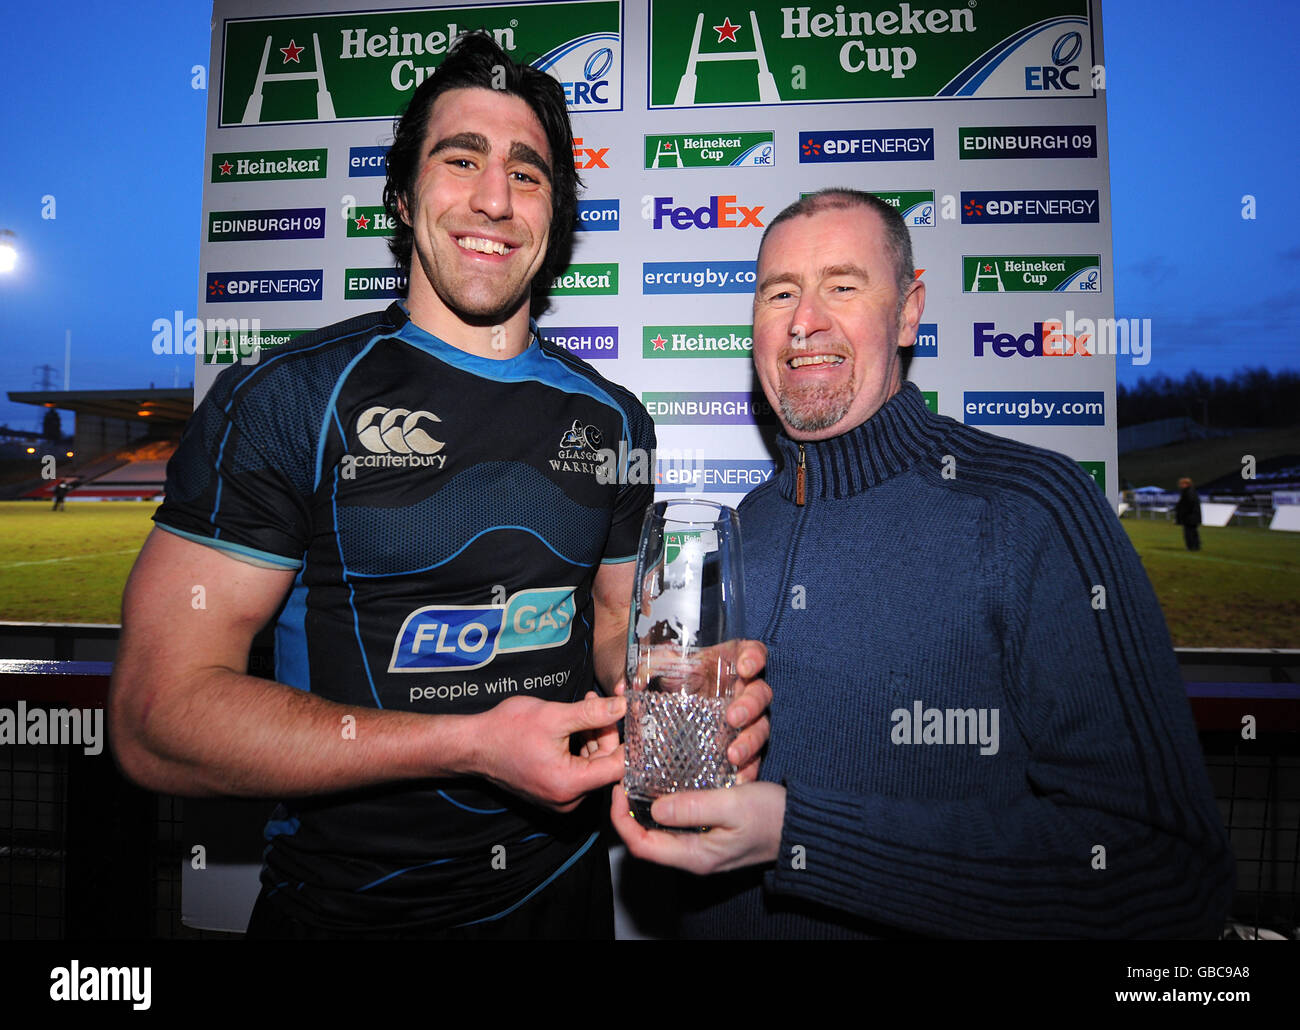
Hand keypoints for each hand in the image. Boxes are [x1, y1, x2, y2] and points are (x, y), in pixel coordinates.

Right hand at [472, 693, 625, 811]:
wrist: (473, 745)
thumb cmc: (507, 731)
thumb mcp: (554, 716)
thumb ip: (592, 713)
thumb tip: (622, 706)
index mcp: (570, 785)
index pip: (617, 767)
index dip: (630, 742)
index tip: (638, 720)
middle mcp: (568, 798)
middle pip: (604, 764)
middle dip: (607, 731)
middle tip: (607, 702)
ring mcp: (560, 796)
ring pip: (592, 763)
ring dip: (594, 734)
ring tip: (588, 704)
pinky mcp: (553, 789)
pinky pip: (577, 767)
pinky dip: (580, 744)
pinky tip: (577, 721)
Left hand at [610, 782, 785, 874]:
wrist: (803, 827)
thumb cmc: (771, 815)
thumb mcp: (732, 804)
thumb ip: (693, 807)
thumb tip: (655, 809)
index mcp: (695, 855)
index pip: (641, 845)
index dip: (622, 818)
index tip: (618, 788)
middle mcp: (695, 856)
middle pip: (646, 840)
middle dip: (628, 812)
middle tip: (625, 780)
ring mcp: (703, 848)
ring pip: (660, 833)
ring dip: (645, 808)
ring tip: (640, 779)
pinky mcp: (711, 837)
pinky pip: (677, 826)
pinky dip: (665, 807)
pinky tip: (667, 786)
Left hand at [612, 639, 770, 781]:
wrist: (652, 697)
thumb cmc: (654, 676)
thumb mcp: (649, 669)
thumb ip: (640, 674)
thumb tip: (622, 689)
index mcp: (725, 664)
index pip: (753, 653)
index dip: (754, 658)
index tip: (743, 668)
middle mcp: (738, 690)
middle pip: (760, 693)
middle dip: (750, 705)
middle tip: (733, 718)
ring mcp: (739, 718)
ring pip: (759, 726)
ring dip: (751, 739)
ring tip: (733, 755)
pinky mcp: (733, 744)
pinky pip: (749, 756)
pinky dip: (748, 767)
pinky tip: (738, 778)